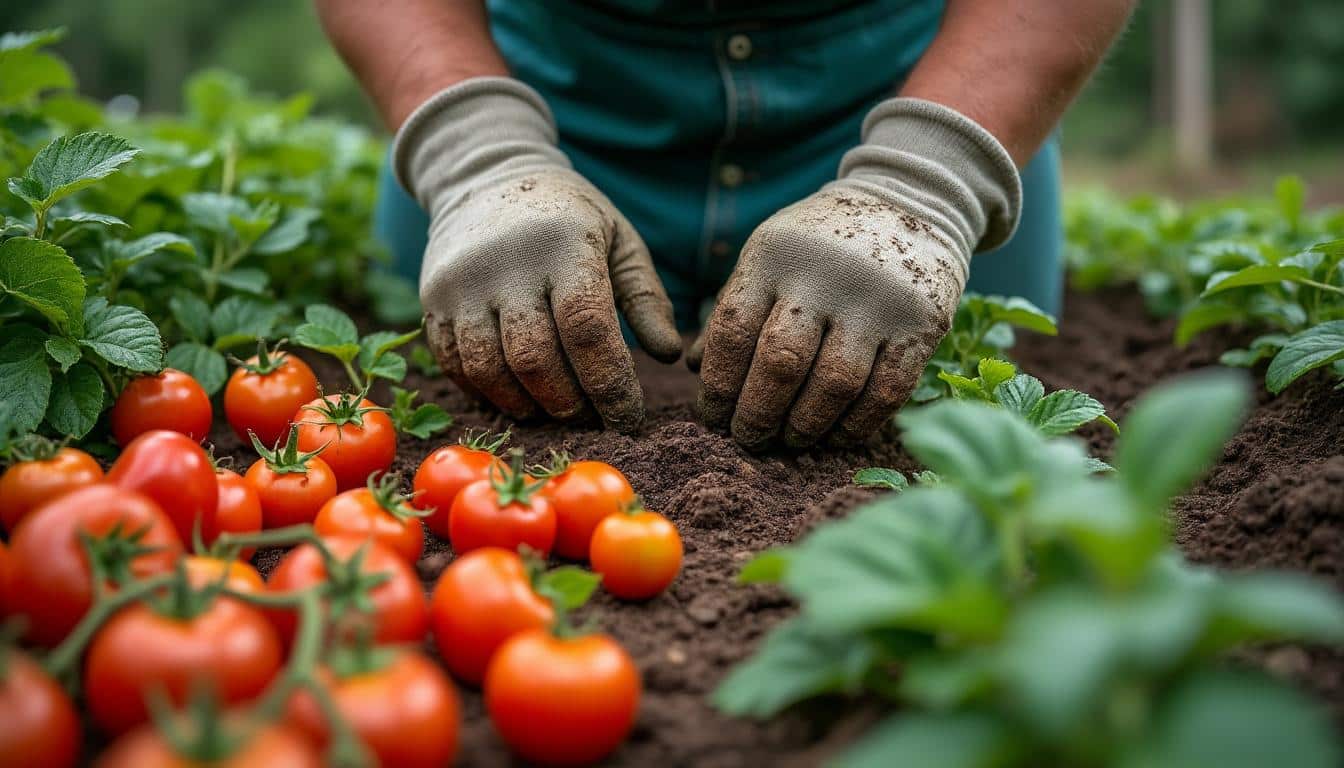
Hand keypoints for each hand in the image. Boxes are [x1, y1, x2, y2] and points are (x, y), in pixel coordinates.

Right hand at [395, 79, 680, 432]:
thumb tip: (669, 354)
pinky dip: (489, 394)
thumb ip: (646, 296)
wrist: (484, 176)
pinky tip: (519, 397)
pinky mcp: (433, 301)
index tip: (629, 417)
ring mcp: (461, 284)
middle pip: (535, 359)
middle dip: (570, 403)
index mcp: (563, 245)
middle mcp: (505, 265)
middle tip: (594, 419)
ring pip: (490, 370)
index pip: (587, 329)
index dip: (609, 384)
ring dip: (529, 406)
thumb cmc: (568, 218)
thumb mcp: (618, 240)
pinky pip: (456, 366)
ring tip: (558, 411)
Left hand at [689, 98, 1021, 447]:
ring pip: (833, 386)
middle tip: (748, 438)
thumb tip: (694, 371)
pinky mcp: (922, 324)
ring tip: (789, 440)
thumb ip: (734, 309)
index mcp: (775, 256)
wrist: (911, 197)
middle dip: (756, 415)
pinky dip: (855, 425)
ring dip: (805, 426)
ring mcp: (879, 300)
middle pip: (781, 364)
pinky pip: (885, 393)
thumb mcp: (768, 257)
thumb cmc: (819, 242)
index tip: (712, 417)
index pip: (733, 331)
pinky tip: (834, 434)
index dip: (717, 385)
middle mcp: (826, 275)